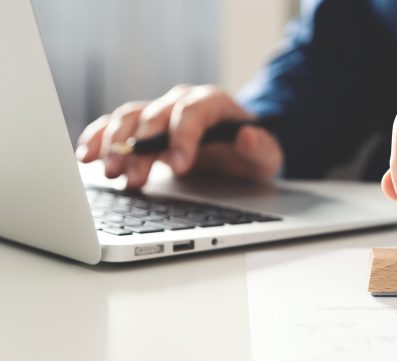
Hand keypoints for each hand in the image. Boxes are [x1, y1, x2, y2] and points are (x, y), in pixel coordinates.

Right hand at [77, 85, 282, 188]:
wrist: (241, 151)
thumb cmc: (253, 153)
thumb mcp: (267, 156)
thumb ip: (261, 148)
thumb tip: (248, 136)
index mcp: (213, 104)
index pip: (193, 112)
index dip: (183, 137)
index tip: (179, 167)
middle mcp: (182, 103)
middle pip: (154, 116)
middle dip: (142, 148)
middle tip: (134, 178)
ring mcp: (160, 114)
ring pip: (129, 118)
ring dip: (115, 144)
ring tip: (110, 172)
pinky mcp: (143, 129)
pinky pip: (114, 126)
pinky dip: (98, 138)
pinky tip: (88, 157)